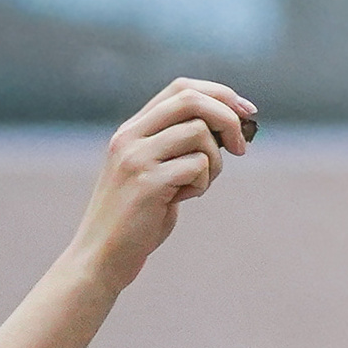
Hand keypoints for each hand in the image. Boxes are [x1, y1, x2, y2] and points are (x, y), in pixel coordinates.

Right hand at [68, 79, 257, 295]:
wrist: (101, 258)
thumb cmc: (136, 221)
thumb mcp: (155, 175)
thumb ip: (179, 150)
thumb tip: (231, 130)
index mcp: (132, 129)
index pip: (181, 88)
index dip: (219, 94)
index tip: (245, 111)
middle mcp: (131, 136)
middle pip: (192, 100)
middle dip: (227, 118)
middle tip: (241, 147)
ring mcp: (137, 158)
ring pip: (199, 133)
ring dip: (214, 162)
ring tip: (198, 187)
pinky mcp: (148, 183)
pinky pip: (198, 167)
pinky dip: (202, 184)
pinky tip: (184, 200)